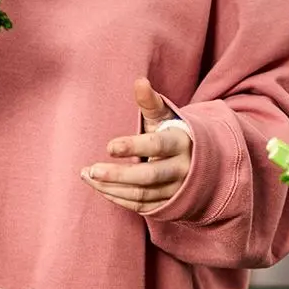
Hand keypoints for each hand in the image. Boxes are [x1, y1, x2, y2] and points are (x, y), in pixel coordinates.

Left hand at [82, 79, 192, 214]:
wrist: (200, 162)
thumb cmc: (173, 133)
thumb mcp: (166, 116)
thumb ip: (150, 102)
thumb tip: (139, 81)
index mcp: (181, 143)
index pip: (157, 146)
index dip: (133, 147)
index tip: (109, 146)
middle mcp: (182, 169)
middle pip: (148, 176)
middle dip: (118, 175)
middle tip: (91, 169)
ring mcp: (176, 190)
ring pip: (142, 194)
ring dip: (112, 188)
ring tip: (88, 176)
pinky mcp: (168, 205)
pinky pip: (141, 207)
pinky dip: (119, 199)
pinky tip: (100, 188)